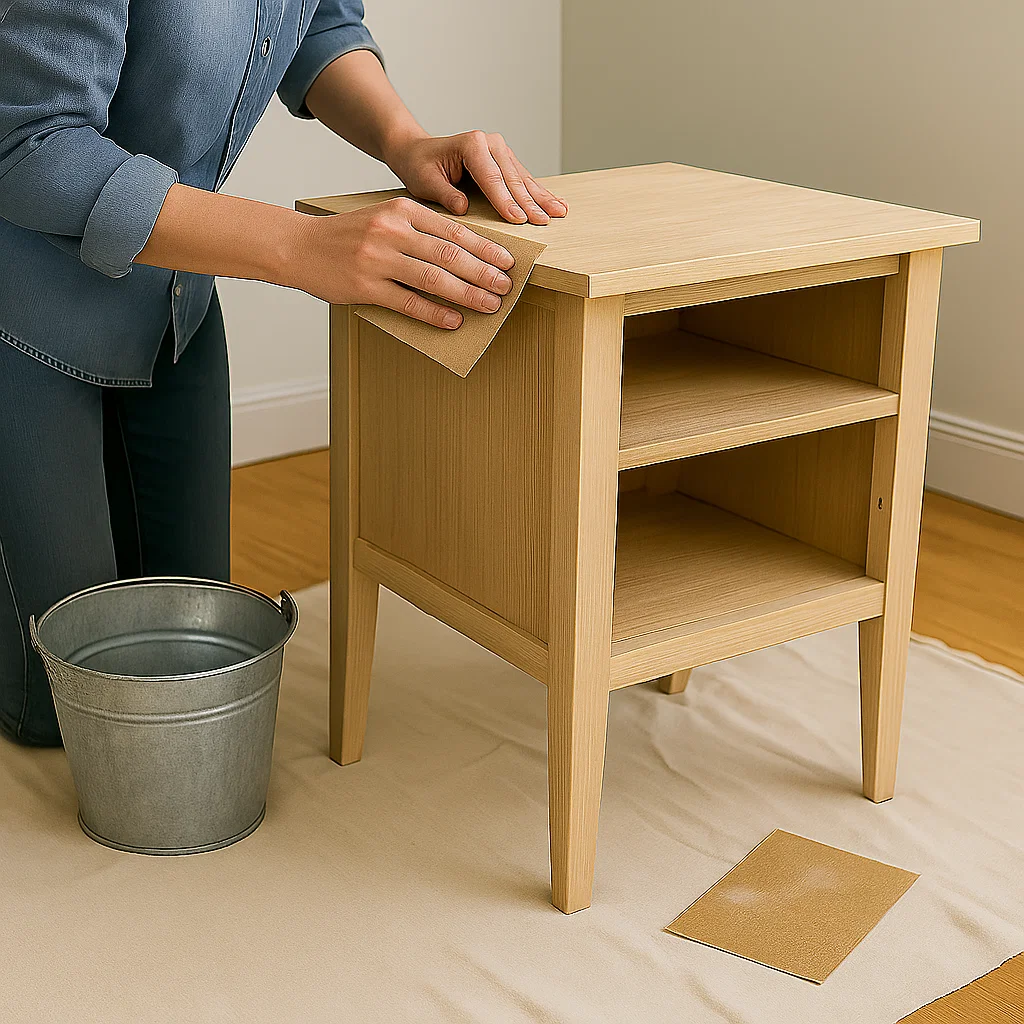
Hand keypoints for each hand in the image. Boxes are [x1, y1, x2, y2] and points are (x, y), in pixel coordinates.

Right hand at [293, 197, 515, 328]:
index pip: (454, 230)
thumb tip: (467, 254)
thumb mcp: (386, 218)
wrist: (300, 246)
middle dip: (484, 273)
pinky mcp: (365, 286)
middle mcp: (392, 231)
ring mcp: (378, 259)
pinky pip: (408, 303)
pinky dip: (434, 314)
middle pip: (450, 255)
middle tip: (506, 287)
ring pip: (434, 279)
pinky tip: (454, 321)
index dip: (485, 248)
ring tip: (489, 305)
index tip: (508, 262)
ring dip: (467, 295)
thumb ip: (421, 231)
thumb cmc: (349, 236)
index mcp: (402, 210)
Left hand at [384, 129, 567, 225]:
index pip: (492, 178)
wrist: (418, 152)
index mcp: (471, 144)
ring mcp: (500, 150)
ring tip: (559, 213)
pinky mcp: (505, 160)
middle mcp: (490, 143)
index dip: (506, 201)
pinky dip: (539, 193)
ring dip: (541, 198)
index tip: (519, 220)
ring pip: (524, 179)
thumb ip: (445, 194)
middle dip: (530, 202)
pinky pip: (524, 180)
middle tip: (544, 222)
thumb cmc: (419, 166)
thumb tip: (463, 209)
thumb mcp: (424, 182)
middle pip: (513, 179)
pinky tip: (556, 204)